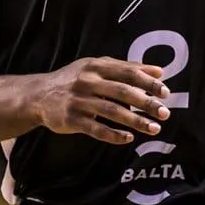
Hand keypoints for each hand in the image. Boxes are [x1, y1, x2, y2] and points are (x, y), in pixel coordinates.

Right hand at [30, 57, 171, 144]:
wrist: (38, 95)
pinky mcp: (71, 119)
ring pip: (112, 111)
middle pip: (123, 91)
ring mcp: (79, 100)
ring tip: (154, 128)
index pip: (127, 72)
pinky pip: (95, 129)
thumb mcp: (96, 67)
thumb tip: (158, 71)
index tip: (165, 92)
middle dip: (146, 102)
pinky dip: (113, 135)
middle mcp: (88, 81)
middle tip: (165, 113)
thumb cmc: (74, 79)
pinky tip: (128, 139)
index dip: (148, 82)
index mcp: (96, 66)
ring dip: (135, 121)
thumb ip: (126, 67)